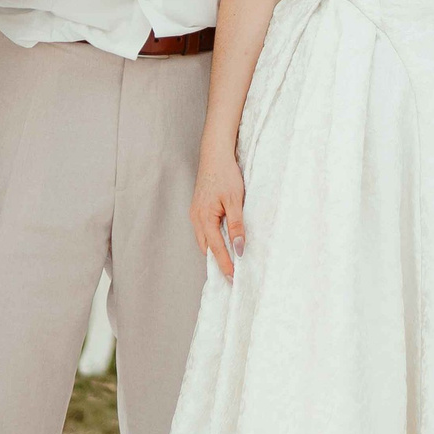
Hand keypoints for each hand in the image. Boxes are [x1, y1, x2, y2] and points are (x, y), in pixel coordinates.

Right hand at [191, 150, 247, 279]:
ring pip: (205, 239)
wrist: (215, 154)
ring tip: (229, 261)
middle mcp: (196, 218)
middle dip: (218, 261)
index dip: (225, 264)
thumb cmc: (226, 174)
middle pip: (206, 248)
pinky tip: (223, 240)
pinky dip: (213, 239)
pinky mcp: (199, 208)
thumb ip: (236, 225)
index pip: (216, 249)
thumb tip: (238, 248)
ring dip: (215, 250)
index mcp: (204, 218)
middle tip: (232, 275)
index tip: (233, 279)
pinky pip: (205, 230)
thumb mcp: (235, 200)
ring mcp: (196, 213)